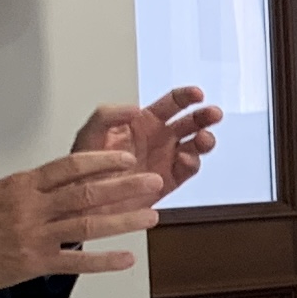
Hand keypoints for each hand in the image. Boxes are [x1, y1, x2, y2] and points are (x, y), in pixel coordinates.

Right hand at [0, 148, 161, 295]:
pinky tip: (127, 258)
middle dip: (125, 186)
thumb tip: (61, 182)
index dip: (102, 161)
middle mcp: (31, 207)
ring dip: (124, 220)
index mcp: (22, 185)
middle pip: (87, 192)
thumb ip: (31, 189)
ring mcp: (34, 236)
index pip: (69, 166)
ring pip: (87, 224)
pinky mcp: (34, 263)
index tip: (127, 158)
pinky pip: (76, 260)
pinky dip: (104, 260)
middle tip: (153, 181)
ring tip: (152, 215)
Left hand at [80, 86, 217, 193]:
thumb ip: (108, 115)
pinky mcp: (168, 182)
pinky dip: (192, 164)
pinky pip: (187, 171)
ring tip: (204, 139)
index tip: (196, 94)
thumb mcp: (89, 133)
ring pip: (195, 146)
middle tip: (213, 114)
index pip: (170, 104)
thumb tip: (134, 108)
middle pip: (190, 123)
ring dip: (204, 140)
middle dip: (204, 116)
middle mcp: (158, 139)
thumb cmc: (83, 167)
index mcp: (142, 123)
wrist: (84, 202)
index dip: (185, 97)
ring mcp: (165, 161)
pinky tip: (187, 159)